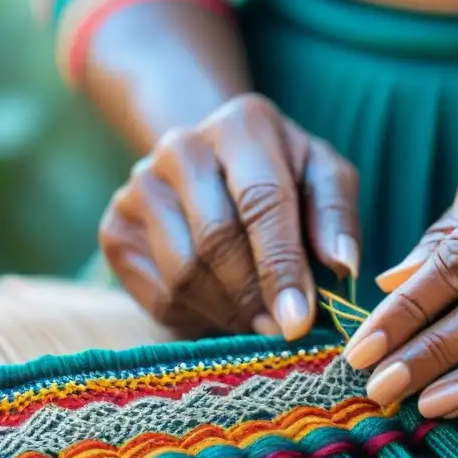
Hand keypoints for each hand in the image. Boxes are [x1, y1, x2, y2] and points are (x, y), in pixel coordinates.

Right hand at [100, 94, 360, 339]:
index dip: (280, 267)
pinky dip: (200, 316)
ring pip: (185, 274)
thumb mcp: (323, 177)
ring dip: (230, 311)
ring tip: (259, 319)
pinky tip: (224, 307)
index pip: (262, 203)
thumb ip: (336, 216)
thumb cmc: (283, 175)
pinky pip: (161, 295)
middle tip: (282, 331)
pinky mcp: (115, 228)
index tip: (299, 320)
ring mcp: (140, 186)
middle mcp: (181, 146)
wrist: (213, 160)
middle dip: (255, 296)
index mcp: (242, 126)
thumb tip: (342, 265)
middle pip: (217, 241)